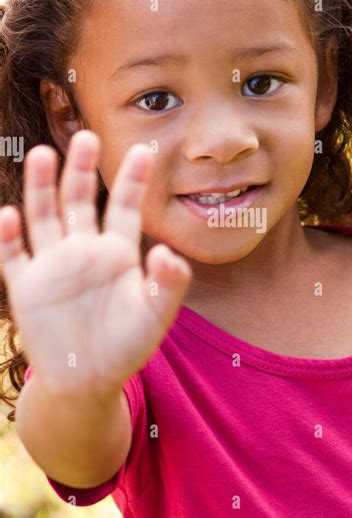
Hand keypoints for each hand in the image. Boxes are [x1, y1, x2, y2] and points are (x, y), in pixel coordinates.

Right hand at [0, 130, 191, 398]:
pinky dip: (9, 237)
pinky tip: (9, 215)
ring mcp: (52, 266)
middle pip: (79, 201)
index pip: (124, 208)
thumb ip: (168, 284)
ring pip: (44, 217)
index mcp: (117, 254)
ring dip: (41, 187)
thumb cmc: (126, 347)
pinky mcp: (27, 287)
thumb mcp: (156, 316)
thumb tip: (169, 253)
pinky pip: (13, 256)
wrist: (87, 381)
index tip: (144, 148)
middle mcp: (83, 251)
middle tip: (87, 136)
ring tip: (43, 153)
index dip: (133, 180)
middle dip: (81, 170)